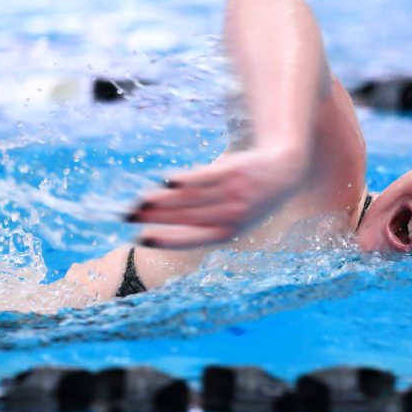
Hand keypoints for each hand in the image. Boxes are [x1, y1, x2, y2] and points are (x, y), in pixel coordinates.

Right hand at [126, 146, 307, 248]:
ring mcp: (232, 193)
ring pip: (191, 199)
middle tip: (127, 215)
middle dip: (154, 217)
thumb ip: (206, 222)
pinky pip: (204, 177)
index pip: (190, 239)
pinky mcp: (233, 171)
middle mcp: (230, 215)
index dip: (165, 239)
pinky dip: (185, 181)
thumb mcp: (235, 218)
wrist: (284, 171)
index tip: (140, 238)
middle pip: (184, 217)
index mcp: (228, 232)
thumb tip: (165, 222)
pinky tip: (166, 181)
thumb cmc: (252, 198)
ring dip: (162, 200)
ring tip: (139, 200)